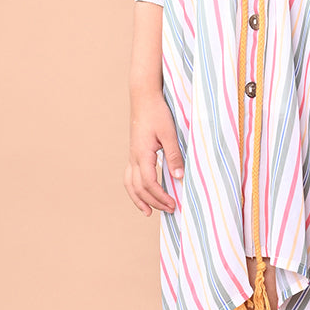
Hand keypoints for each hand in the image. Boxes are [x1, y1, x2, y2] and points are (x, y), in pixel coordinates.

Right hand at [124, 89, 183, 214]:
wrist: (144, 98)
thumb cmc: (157, 113)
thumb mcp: (170, 133)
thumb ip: (174, 155)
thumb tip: (179, 177)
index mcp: (142, 154)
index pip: (149, 183)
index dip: (161, 197)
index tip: (174, 204)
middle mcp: (134, 157)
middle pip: (139, 188)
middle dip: (154, 202)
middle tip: (170, 210)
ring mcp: (132, 155)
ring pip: (130, 184)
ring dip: (139, 199)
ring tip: (149, 211)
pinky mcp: (134, 152)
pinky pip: (130, 176)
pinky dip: (135, 188)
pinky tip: (143, 192)